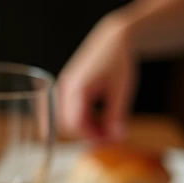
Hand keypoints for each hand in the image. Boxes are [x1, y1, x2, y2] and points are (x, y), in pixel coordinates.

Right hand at [56, 14, 137, 140]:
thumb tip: (117, 139)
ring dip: (85, 127)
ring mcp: (62, 88)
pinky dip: (81, 118)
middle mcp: (65, 89)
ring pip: (67, 119)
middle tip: (109, 136)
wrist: (113, 39)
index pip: (76, 124)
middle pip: (68, 124)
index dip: (91, 136)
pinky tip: (98, 118)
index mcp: (77, 88)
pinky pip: (67, 111)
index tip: (109, 141)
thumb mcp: (122, 90)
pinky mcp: (65, 88)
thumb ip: (117, 116)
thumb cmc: (118, 60)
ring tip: (106, 126)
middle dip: (88, 133)